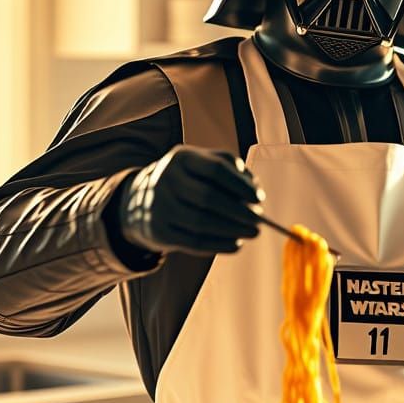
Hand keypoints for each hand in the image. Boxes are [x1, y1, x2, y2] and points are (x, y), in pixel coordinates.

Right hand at [118, 146, 263, 256]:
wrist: (144, 199)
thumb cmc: (190, 179)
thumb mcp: (206, 165)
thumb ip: (234, 171)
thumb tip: (255, 191)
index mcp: (182, 157)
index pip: (215, 169)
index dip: (240, 185)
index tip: (259, 198)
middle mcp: (166, 179)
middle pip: (208, 197)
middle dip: (239, 212)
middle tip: (259, 221)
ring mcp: (158, 206)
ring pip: (201, 222)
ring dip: (232, 230)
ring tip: (252, 232)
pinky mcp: (158, 230)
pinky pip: (193, 242)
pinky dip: (219, 245)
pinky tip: (236, 245)